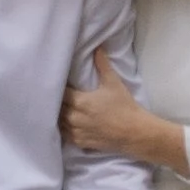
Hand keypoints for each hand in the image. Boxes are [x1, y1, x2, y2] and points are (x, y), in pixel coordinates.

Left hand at [62, 46, 179, 165]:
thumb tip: (98, 47)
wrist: (135, 132)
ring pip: (57, 122)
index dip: (56, 86)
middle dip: (55, 101)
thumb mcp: (113, 83)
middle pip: (55, 108)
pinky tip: (63, 123)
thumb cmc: (124, 106)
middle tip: (54, 93)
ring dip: (57, 115)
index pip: (59, 92)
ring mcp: (76, 132)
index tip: (56, 81)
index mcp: (80, 101)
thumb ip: (102, 64)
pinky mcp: (80, 142)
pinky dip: (62, 128)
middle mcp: (74, 118)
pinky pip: (64, 135)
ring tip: (57, 107)